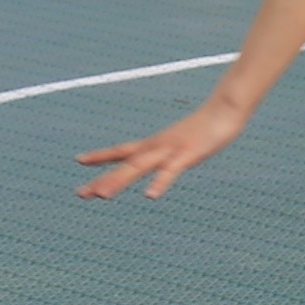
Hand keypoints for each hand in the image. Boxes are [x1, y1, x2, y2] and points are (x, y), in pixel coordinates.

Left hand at [75, 94, 250, 199]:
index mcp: (154, 144)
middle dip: (102, 180)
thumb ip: (171, 150)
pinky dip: (160, 183)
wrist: (225, 109)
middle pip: (124, 165)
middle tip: (79, 194)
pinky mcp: (187, 155)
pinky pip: (171, 171)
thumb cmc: (206, 126)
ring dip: (119, 181)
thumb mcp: (183, 140)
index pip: (121, 150)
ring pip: (139, 167)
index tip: (79, 161)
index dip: (100, 156)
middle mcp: (156, 146)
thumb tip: (164, 156)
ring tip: (101, 196)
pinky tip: (150, 196)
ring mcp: (170, 150)